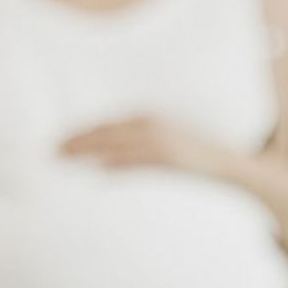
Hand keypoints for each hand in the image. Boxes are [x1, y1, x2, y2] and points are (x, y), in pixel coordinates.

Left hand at [60, 116, 231, 179]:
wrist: (235, 165)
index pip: (110, 125)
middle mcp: (154, 125)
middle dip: (79, 140)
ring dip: (88, 149)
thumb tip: (103, 165)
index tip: (63, 140)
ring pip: (116, 144)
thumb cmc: (201, 155)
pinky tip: (99, 169)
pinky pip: (137, 161)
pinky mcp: (170, 158)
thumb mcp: (169, 148)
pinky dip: (118, 165)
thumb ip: (137, 155)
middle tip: (53, 149)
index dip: (85, 131)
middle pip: (107, 131)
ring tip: (64, 156)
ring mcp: (161, 142)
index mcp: (152, 118)